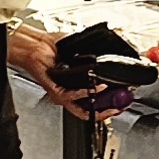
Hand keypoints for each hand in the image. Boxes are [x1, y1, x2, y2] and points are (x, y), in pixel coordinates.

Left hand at [8, 26, 132, 114]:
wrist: (37, 45)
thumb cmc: (55, 48)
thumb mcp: (81, 53)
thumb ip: (97, 57)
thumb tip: (113, 53)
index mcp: (77, 87)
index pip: (95, 104)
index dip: (110, 106)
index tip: (122, 103)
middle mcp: (69, 94)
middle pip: (90, 112)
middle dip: (108, 112)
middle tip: (119, 107)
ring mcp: (62, 94)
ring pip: (82, 110)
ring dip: (99, 106)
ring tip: (110, 96)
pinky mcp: (55, 91)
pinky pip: (71, 97)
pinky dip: (85, 93)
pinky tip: (94, 88)